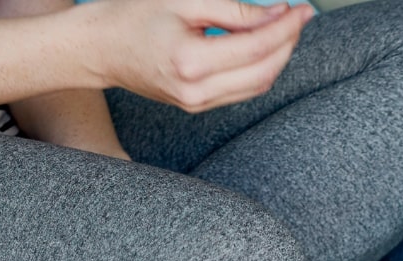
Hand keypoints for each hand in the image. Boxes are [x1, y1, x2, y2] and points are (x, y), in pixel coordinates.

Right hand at [93, 0, 314, 112]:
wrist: (99, 49)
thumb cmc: (133, 17)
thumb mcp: (183, 2)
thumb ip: (232, 10)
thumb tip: (275, 15)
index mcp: (190, 62)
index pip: (256, 46)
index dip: (286, 27)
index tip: (304, 10)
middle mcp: (196, 91)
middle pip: (264, 70)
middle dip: (287, 43)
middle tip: (299, 17)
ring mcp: (197, 104)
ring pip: (257, 85)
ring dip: (277, 58)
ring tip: (284, 30)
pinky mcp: (197, 107)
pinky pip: (242, 92)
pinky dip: (260, 69)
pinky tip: (263, 47)